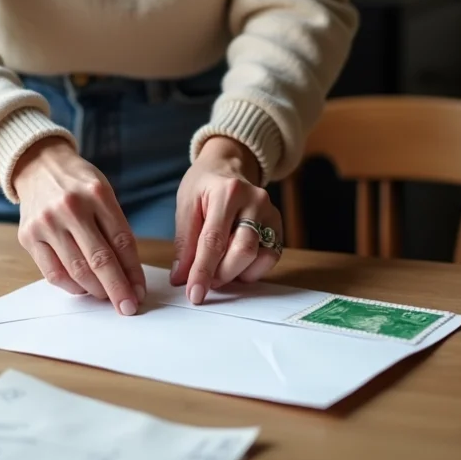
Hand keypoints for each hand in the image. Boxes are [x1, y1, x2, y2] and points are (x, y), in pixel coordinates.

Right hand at [14, 138, 145, 315]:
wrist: (38, 165)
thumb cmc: (77, 183)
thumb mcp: (102, 193)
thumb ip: (114, 228)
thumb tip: (128, 274)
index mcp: (97, 194)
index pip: (122, 241)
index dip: (133, 271)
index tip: (140, 291)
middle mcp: (70, 207)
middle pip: (100, 259)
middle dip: (117, 289)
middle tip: (128, 306)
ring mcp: (46, 222)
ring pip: (77, 270)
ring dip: (96, 290)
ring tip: (107, 297)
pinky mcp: (28, 236)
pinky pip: (53, 273)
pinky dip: (72, 286)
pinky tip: (83, 288)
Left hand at [171, 137, 282, 304]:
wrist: (228, 166)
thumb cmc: (204, 185)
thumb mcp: (186, 205)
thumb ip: (184, 242)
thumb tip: (181, 278)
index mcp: (228, 191)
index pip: (214, 240)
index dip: (203, 271)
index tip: (194, 294)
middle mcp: (255, 200)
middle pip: (243, 251)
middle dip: (221, 274)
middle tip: (205, 281)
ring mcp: (271, 212)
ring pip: (260, 257)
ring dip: (237, 274)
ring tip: (219, 270)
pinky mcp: (278, 225)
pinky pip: (271, 257)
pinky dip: (252, 270)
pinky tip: (236, 265)